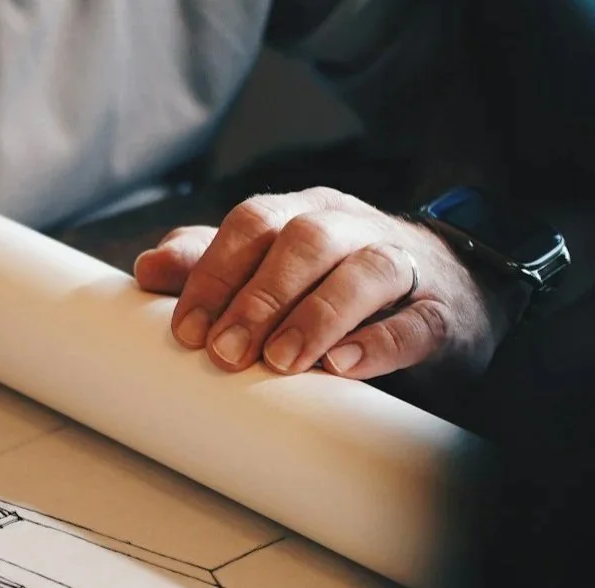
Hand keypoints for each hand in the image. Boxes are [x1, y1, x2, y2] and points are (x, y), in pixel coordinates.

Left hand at [134, 187, 515, 381]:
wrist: (448, 295)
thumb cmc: (338, 283)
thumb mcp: (274, 268)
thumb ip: (214, 265)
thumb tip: (146, 268)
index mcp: (304, 214)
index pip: (254, 223)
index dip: (215, 272)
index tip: (187, 330)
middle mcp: (353, 228)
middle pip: (305, 241)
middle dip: (259, 297)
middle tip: (225, 352)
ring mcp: (404, 266)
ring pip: (364, 270)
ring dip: (315, 315)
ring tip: (281, 362)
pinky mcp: (440, 313)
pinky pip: (415, 321)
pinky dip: (378, 343)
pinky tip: (344, 367)